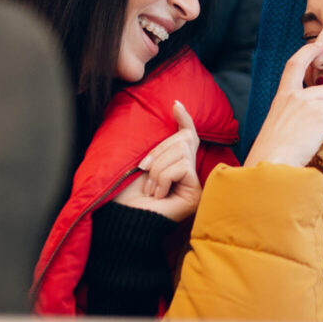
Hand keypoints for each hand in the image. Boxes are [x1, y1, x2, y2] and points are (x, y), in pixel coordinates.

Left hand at [112, 101, 202, 220]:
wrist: (126, 217)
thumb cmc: (129, 192)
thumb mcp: (146, 160)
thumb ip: (163, 144)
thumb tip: (176, 110)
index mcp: (178, 163)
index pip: (188, 137)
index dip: (185, 119)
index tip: (176, 104)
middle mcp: (191, 173)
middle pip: (184, 139)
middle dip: (159, 151)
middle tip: (143, 170)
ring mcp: (195, 183)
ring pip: (181, 152)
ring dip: (158, 168)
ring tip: (150, 188)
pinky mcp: (196, 191)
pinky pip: (181, 167)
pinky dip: (163, 178)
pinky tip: (158, 195)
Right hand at [244, 42, 322, 167]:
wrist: (270, 167)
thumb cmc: (273, 157)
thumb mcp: (278, 130)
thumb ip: (293, 119)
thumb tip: (314, 126)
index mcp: (281, 98)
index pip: (293, 65)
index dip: (307, 52)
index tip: (319, 46)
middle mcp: (294, 97)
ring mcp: (307, 104)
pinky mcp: (320, 117)